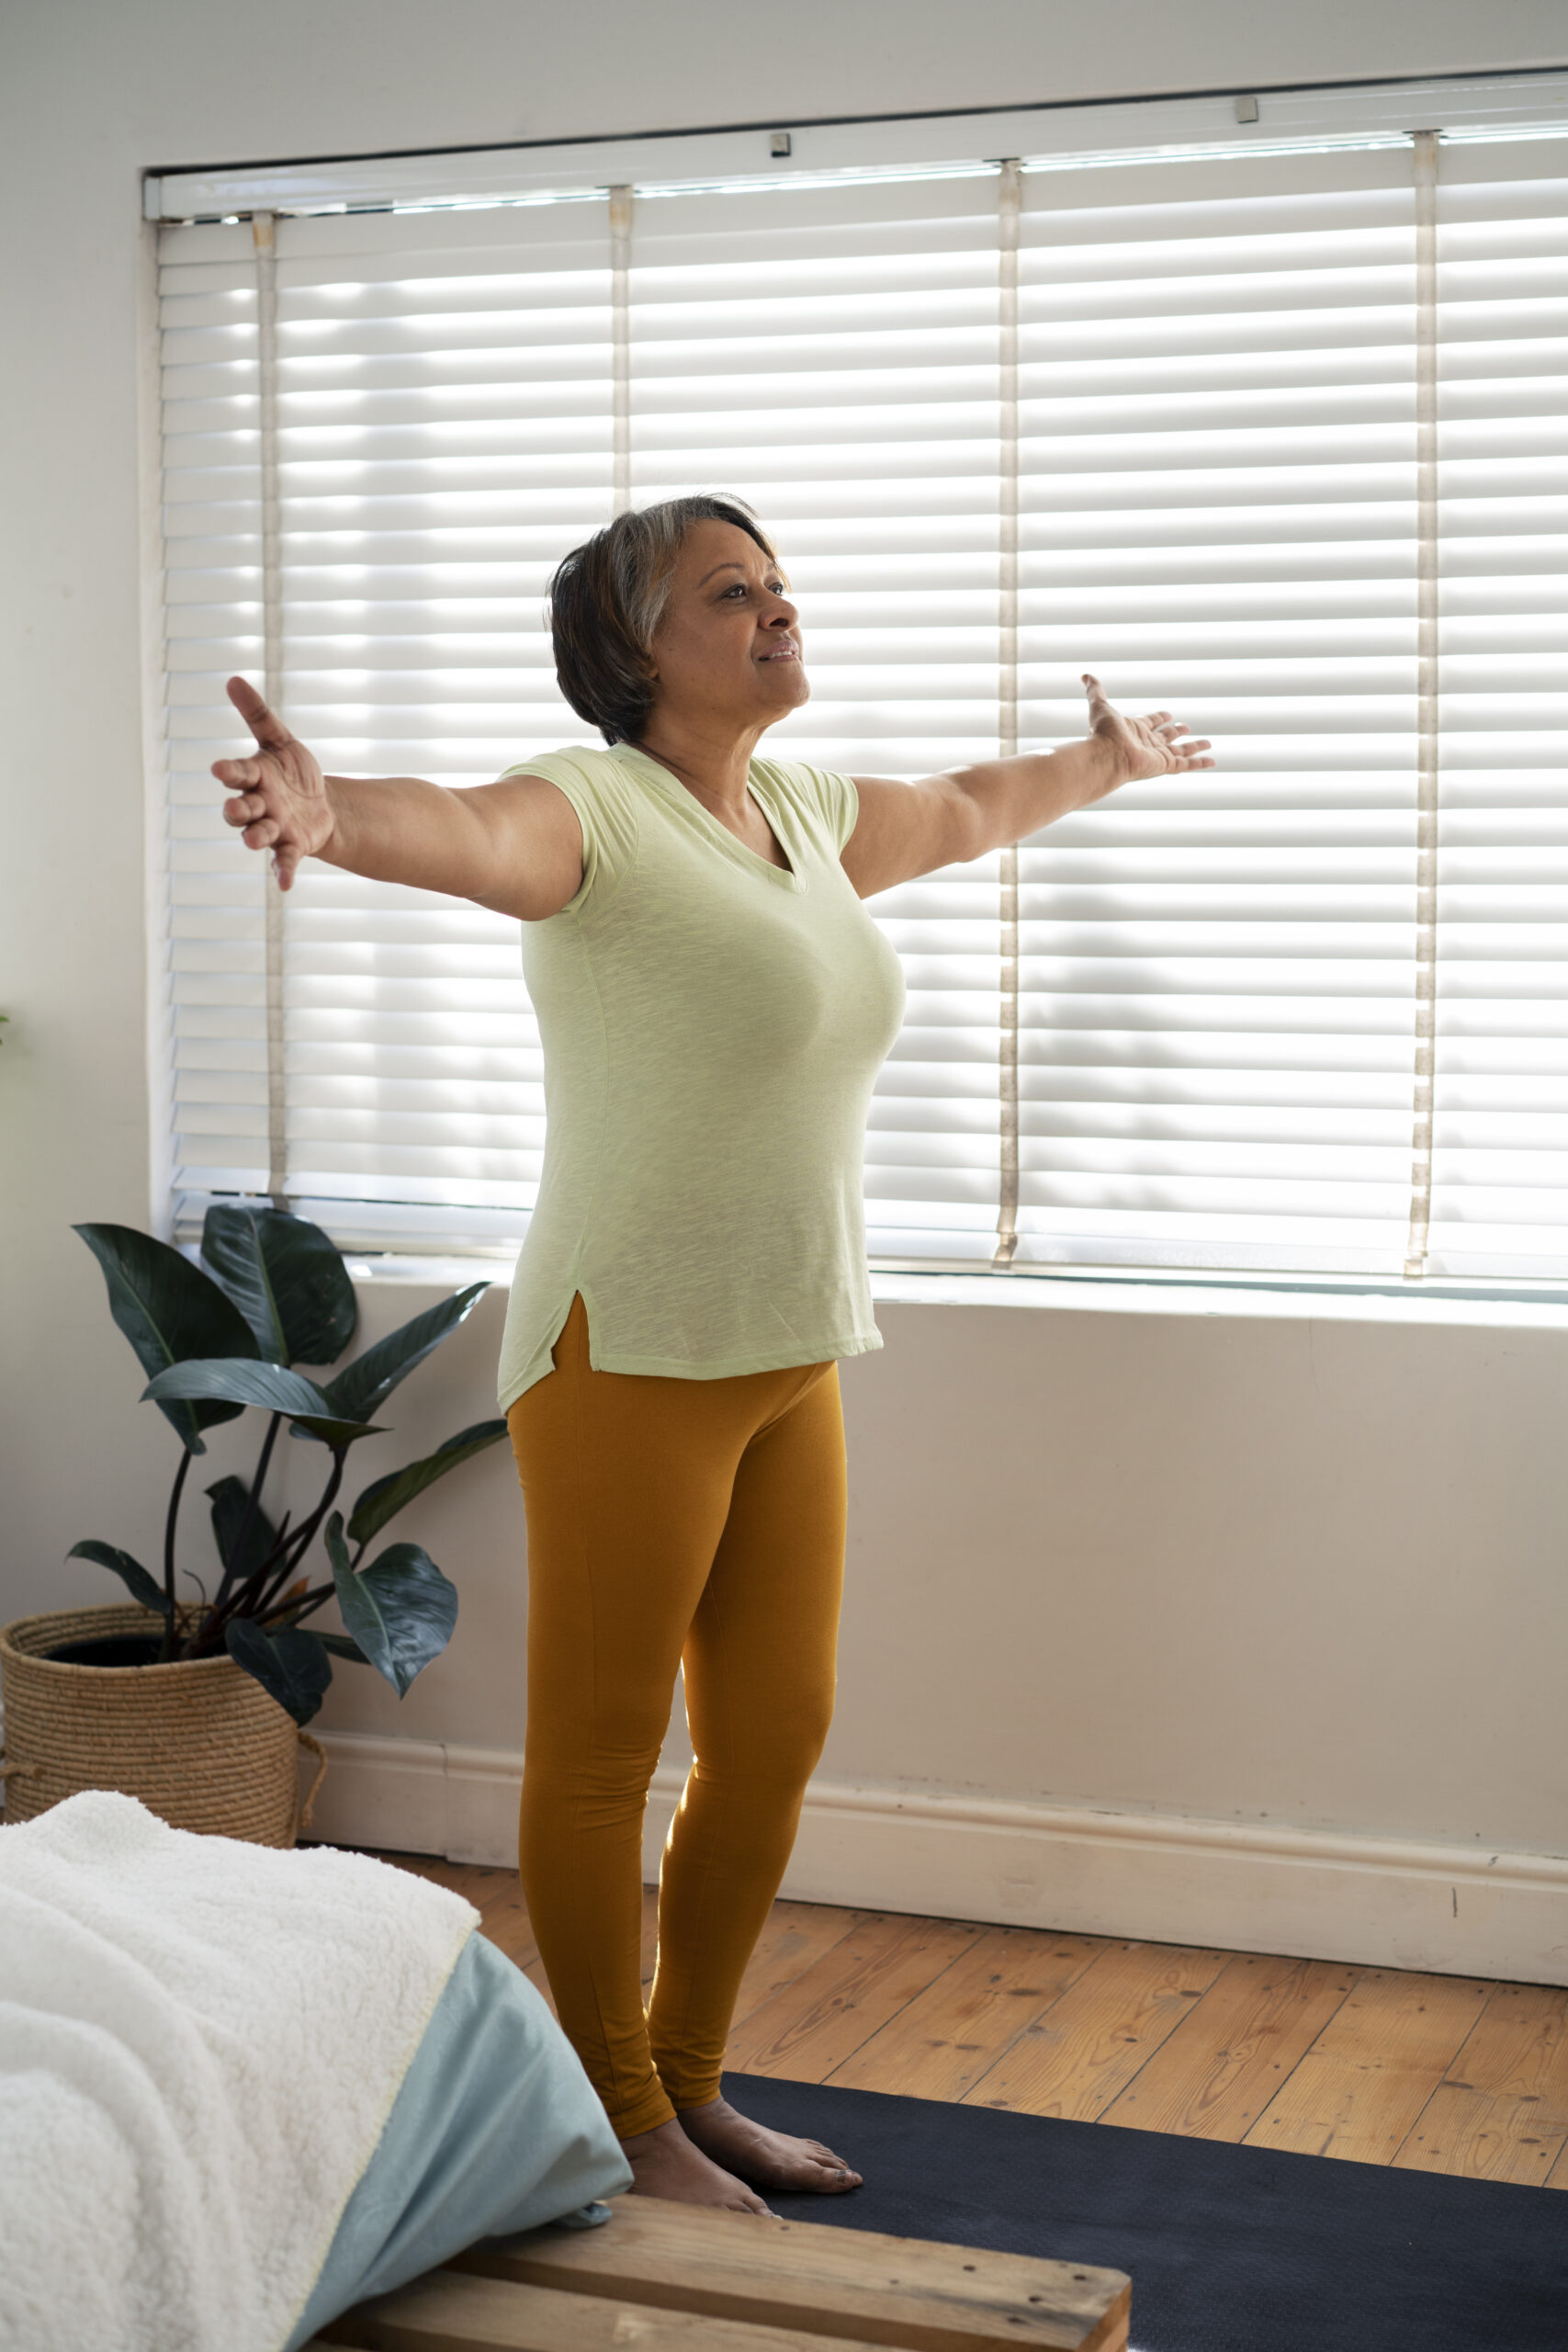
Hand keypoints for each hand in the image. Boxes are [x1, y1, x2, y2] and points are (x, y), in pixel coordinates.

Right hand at [212, 677, 333, 889]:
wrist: (322, 804)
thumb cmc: (294, 772)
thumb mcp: (280, 740)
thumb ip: (257, 715)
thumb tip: (232, 680)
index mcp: (254, 777)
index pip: (238, 773)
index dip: (229, 772)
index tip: (219, 769)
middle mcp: (258, 804)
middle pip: (242, 809)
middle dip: (238, 809)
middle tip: (236, 808)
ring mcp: (274, 827)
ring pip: (259, 834)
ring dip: (255, 838)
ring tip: (255, 841)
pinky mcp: (291, 846)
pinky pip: (284, 861)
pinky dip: (283, 873)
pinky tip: (285, 885)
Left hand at [1082, 673, 1214, 786]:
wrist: (1106, 756)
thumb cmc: (1103, 733)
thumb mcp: (1100, 706)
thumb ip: (1095, 691)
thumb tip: (1085, 676)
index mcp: (1135, 730)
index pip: (1151, 723)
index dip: (1159, 718)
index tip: (1168, 715)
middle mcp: (1147, 744)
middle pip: (1166, 737)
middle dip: (1176, 732)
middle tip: (1186, 727)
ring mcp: (1157, 756)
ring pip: (1181, 751)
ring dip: (1194, 747)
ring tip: (1207, 743)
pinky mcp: (1165, 765)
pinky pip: (1187, 764)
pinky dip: (1200, 763)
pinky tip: (1213, 761)